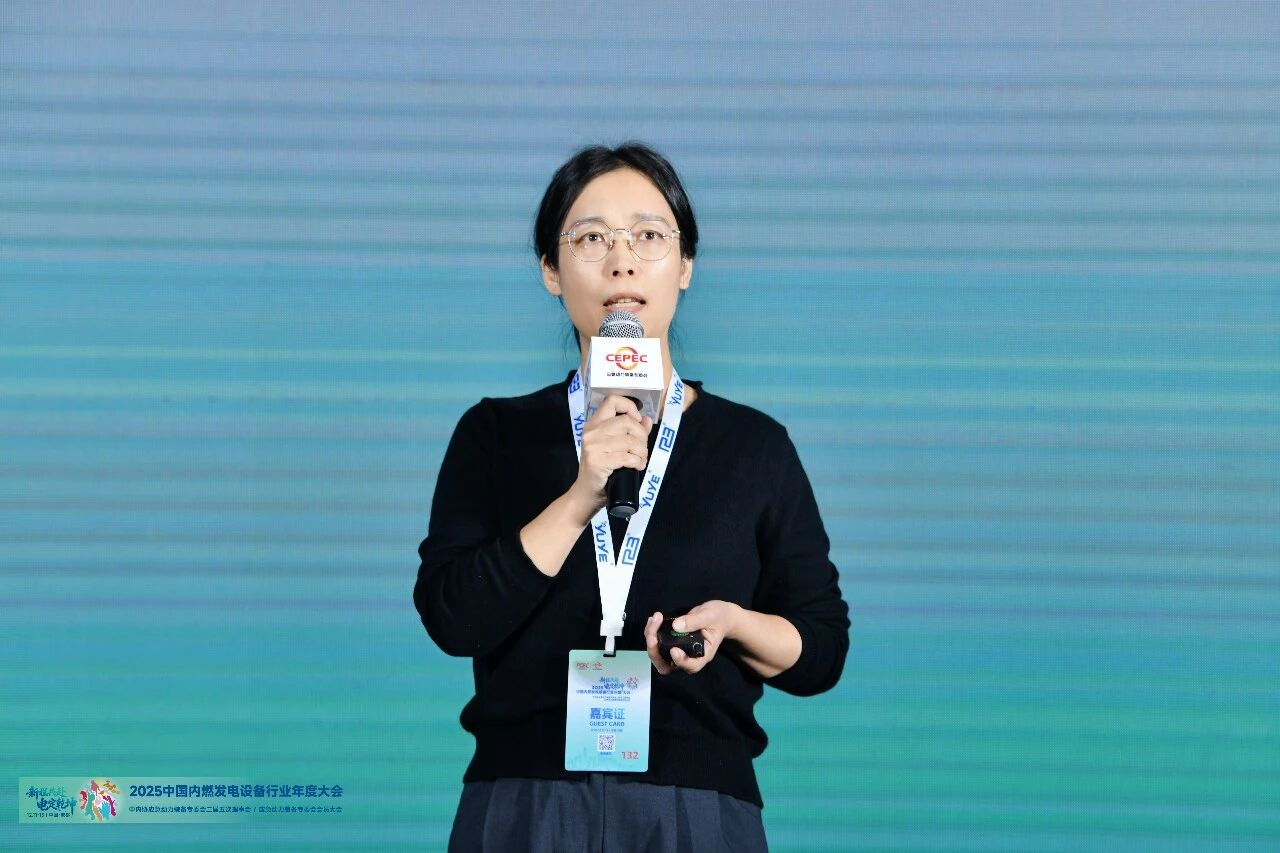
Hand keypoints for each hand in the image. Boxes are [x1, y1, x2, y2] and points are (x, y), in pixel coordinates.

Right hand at [568, 395, 652, 515]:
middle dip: (642, 436)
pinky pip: (628, 457)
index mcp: (594, 424)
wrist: (587, 493)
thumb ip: (631, 432)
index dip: (629, 407)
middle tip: (642, 449)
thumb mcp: (615, 447)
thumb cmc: (602, 469)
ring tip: (641, 460)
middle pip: (627, 421)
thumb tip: (646, 419)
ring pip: (630, 440)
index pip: (612, 401)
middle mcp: (591, 432)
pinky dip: (638, 462)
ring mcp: (593, 446)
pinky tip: (637, 467)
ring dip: (642, 452)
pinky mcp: (597, 461)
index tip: (637, 420)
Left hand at [644, 601, 741, 675]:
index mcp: (703, 654)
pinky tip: (653, 619)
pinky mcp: (673, 642)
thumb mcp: (710, 616)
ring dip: (651, 640)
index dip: (680, 661)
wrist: (720, 615)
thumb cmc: (720, 617)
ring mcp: (679, 650)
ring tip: (653, 620)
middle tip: (652, 636)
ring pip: (659, 655)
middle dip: (655, 653)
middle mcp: (689, 656)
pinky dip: (652, 633)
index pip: (691, 666)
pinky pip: (658, 643)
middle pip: (667, 666)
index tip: (673, 649)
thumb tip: (676, 626)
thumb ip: (694, 621)